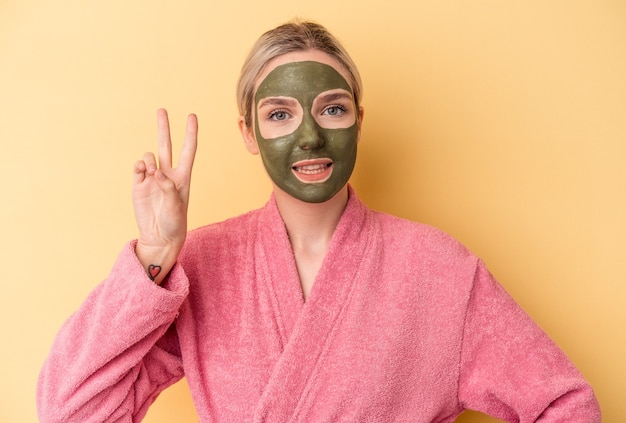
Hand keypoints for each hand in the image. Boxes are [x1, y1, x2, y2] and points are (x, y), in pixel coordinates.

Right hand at [132, 109, 197, 282]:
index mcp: (183, 177)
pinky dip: (139, 166)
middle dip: (164, 127)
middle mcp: (167, 174)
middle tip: (161, 109)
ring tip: (152, 172)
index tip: (192, 116)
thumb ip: (168, 189)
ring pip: (149, 156)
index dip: (190, 133)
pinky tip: (142, 171)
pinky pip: (138, 168)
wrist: (160, 238)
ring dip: (150, 159)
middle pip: (166, 145)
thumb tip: (156, 172)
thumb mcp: (177, 208)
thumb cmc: (175, 224)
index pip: (188, 150)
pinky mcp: (138, 186)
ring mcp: (152, 179)